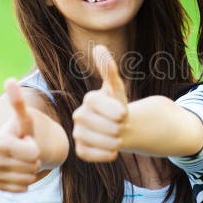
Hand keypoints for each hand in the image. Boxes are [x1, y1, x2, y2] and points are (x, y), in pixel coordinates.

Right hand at [0, 79, 41, 191]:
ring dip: (30, 170)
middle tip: (24, 150)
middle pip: (32, 167)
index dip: (34, 147)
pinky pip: (23, 188)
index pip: (33, 153)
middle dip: (33, 159)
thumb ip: (18, 102)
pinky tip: (18, 170)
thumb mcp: (24, 119)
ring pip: (29, 179)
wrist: (12, 149)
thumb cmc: (21, 132)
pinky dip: (25, 181)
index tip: (25, 140)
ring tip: (21, 159)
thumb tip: (10, 80)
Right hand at [72, 44, 127, 161]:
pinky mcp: (80, 150)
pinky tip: (114, 151)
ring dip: (110, 141)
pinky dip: (104, 155)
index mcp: (89, 100)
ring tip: (119, 139)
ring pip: (90, 140)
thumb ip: (109, 70)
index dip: (110, 108)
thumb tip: (99, 47)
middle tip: (122, 128)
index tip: (124, 113)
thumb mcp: (118, 89)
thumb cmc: (119, 106)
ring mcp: (77, 133)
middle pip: (92, 123)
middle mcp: (79, 116)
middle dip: (112, 127)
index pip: (94, 101)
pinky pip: (88, 155)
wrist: (122, 127)